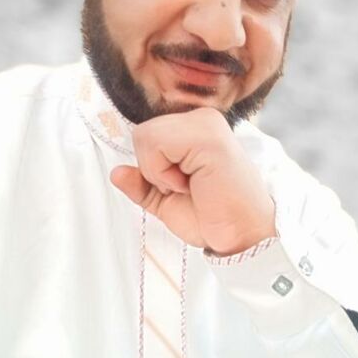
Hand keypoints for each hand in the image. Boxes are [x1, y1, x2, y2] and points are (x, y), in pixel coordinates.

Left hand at [110, 107, 275, 254]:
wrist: (241, 238)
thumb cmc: (212, 219)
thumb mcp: (166, 201)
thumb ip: (141, 184)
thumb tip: (116, 173)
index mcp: (193, 129)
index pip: (146, 134)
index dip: (152, 167)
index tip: (182, 186)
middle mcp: (201, 119)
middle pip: (141, 133)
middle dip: (153, 169)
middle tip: (186, 187)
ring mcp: (206, 123)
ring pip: (145, 136)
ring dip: (159, 172)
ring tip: (190, 185)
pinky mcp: (208, 135)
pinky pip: (156, 144)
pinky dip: (164, 172)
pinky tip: (192, 182)